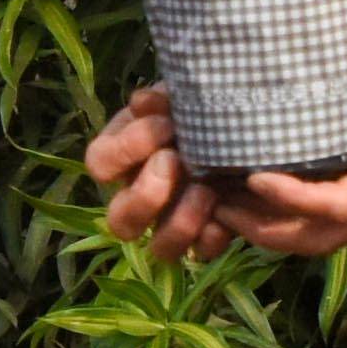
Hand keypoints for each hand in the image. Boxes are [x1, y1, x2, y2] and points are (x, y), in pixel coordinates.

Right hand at [84, 85, 235, 259]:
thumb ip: (161, 99)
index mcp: (125, 159)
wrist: (246, 121)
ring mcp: (172, 222)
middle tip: (176, 162)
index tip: (165, 124)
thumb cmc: (202, 104)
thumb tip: (142, 102)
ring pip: (159, 249)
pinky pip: (202, 252)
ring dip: (180, 222)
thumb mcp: (181, 94)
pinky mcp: (207, 236)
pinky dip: (214, 235)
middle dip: (146, 195)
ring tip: (207, 190)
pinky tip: (228, 210)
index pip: (100, 164)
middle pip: (120, 221)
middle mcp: (141, 197)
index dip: (126, 149)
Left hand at [212, 43, 346, 254]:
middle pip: (319, 238)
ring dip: (270, 229)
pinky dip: (287, 218)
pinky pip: (326, 223)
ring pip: (320, 238)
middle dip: (265, 228)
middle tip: (215, 202)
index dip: (294, 198)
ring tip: (223, 204)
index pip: (340, 205)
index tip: (254, 176)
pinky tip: (256, 196)